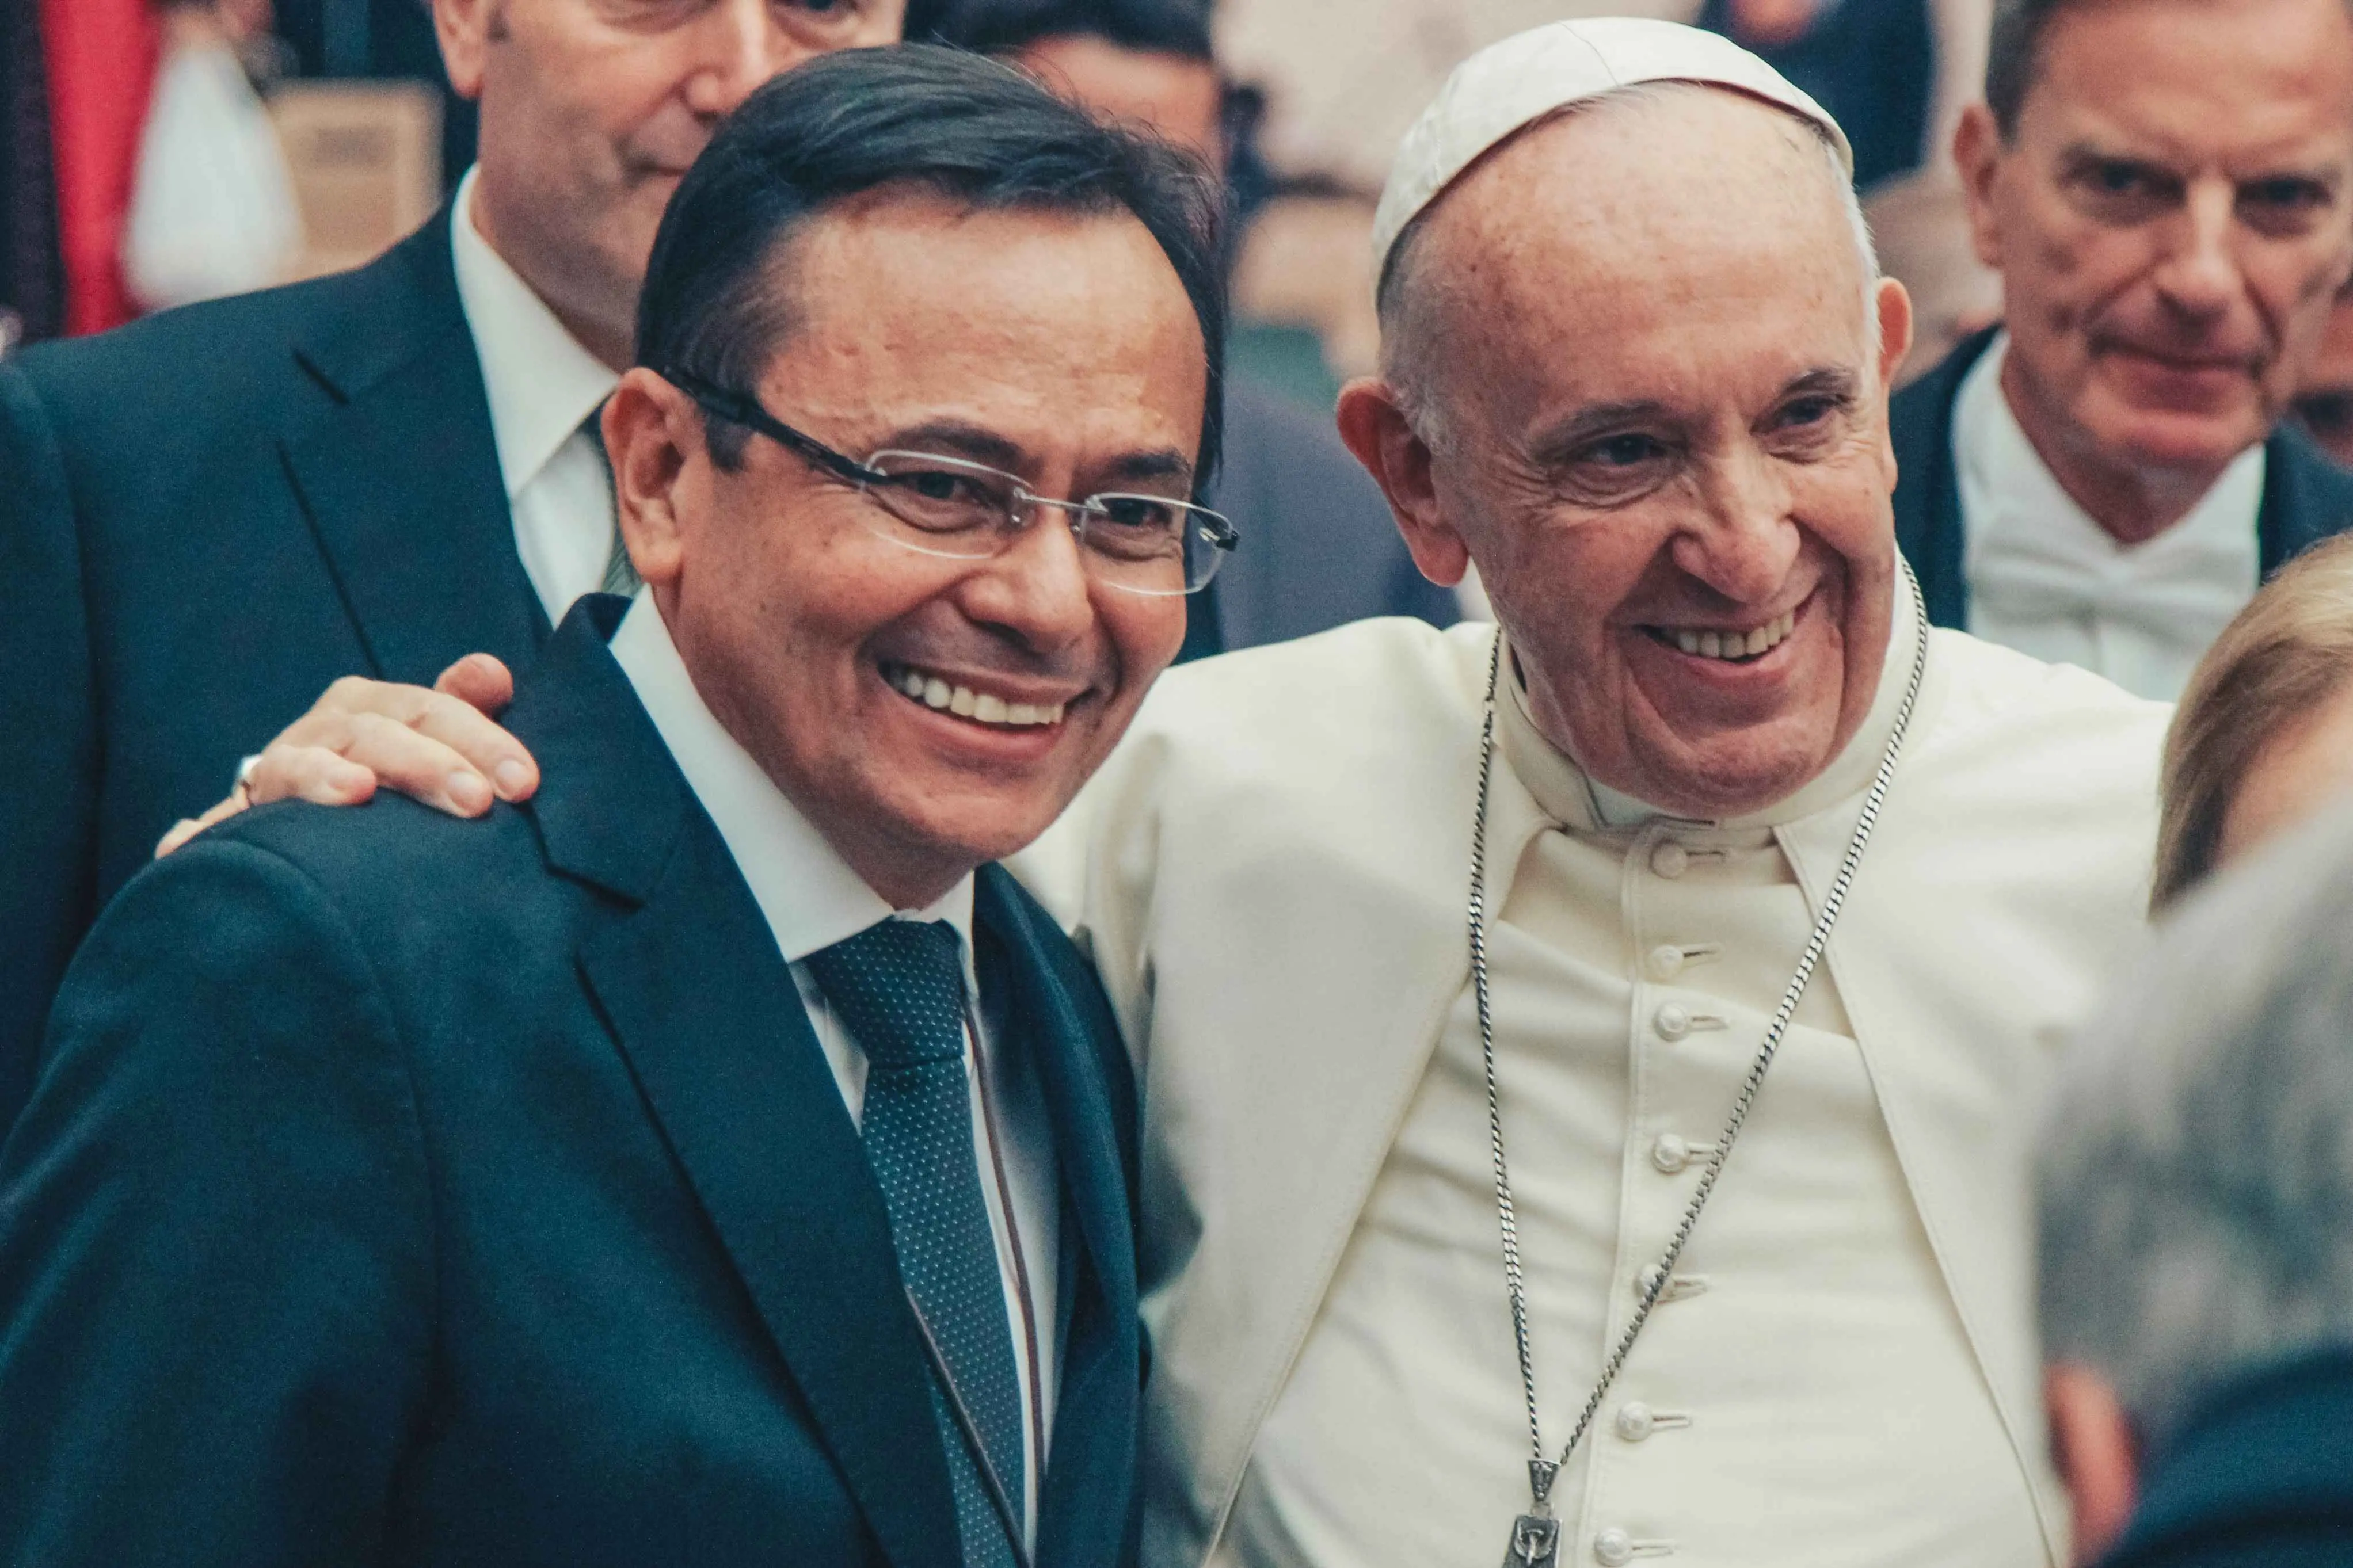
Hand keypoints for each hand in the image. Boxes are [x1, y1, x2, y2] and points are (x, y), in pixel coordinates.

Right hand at [155, 654, 537, 856]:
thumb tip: (494, 672)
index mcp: (373, 704)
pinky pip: (219, 824)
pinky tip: (181, 846)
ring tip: (355, 792)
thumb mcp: (438, 734)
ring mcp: (279, 768)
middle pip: (377, 735)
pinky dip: (199, 832)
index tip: (524, 782)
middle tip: (476, 802)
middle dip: (429, 765)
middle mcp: (323, 728)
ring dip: (326, 779)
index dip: (482, 740)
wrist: (327, 799)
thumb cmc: (401, 765)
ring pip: (302, 767)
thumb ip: (467, 705)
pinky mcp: (241, 815)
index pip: (432, 708)